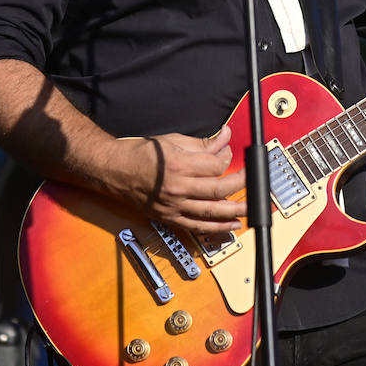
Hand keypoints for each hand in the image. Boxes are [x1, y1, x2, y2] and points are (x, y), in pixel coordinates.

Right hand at [114, 125, 247, 234]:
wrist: (113, 170)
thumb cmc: (139, 154)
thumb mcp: (172, 141)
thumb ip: (202, 143)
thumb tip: (224, 138)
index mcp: (178, 166)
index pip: (215, 166)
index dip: (228, 158)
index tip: (230, 152)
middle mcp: (177, 188)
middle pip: (219, 189)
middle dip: (241, 184)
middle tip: (252, 179)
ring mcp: (173, 206)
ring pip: (212, 212)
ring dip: (236, 211)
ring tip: (252, 208)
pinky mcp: (169, 217)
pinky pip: (197, 226)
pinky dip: (217, 228)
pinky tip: (232, 226)